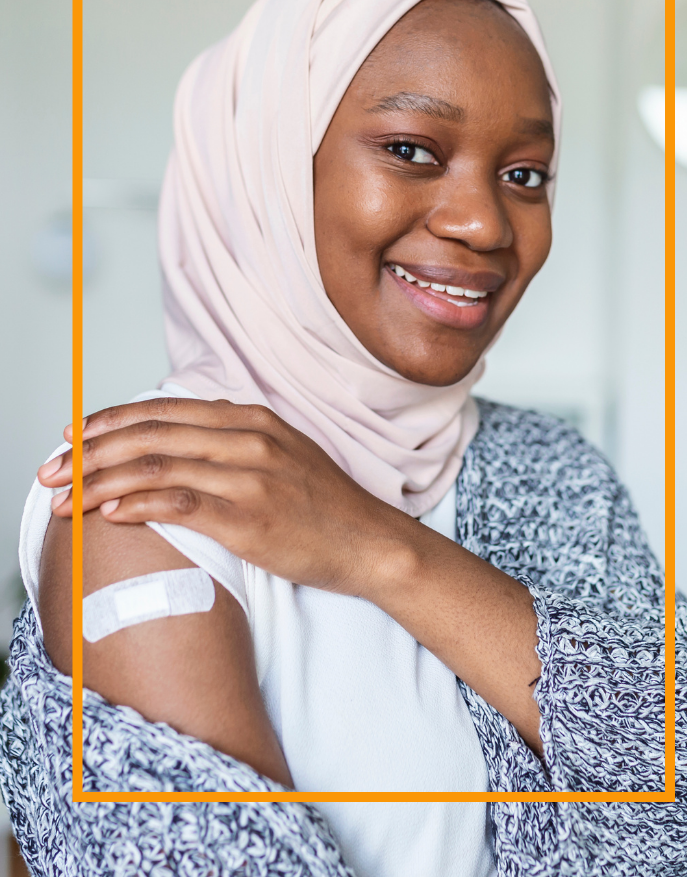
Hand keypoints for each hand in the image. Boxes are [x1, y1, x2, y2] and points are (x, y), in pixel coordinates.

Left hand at [37, 398, 409, 596]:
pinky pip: (178, 502)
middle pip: (150, 435)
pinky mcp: (248, 516)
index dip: (110, 421)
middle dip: (89, 451)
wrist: (370, 541)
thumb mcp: (284, 453)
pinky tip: (108, 511)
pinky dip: (135, 503)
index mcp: (251, 420)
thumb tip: (186, 434)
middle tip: (50, 470)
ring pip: (155, 465)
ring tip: (63, 498)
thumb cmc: (324, 505)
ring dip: (99, 480)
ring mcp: (248, 476)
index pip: (164, 410)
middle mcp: (247, 439)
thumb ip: (235, 439)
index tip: (72, 435)